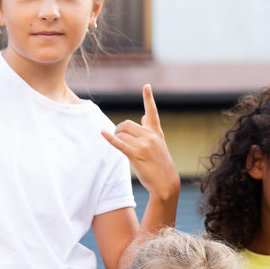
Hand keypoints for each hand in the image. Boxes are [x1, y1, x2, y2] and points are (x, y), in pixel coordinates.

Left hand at [103, 85, 179, 202]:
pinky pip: (120, 144)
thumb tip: (141, 116)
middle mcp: (151, 136)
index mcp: (156, 132)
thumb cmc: (160, 163)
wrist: (166, 182)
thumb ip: (150, 129)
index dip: (148, 98)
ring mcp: (144, 146)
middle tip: (117, 135)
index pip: (152, 112)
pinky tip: (103, 133)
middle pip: (127, 124)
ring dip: (115, 137)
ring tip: (117, 142)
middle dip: (119, 129)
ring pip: (122, 134)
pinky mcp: (136, 156)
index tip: (146, 86)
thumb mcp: (159, 144)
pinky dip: (110, 138)